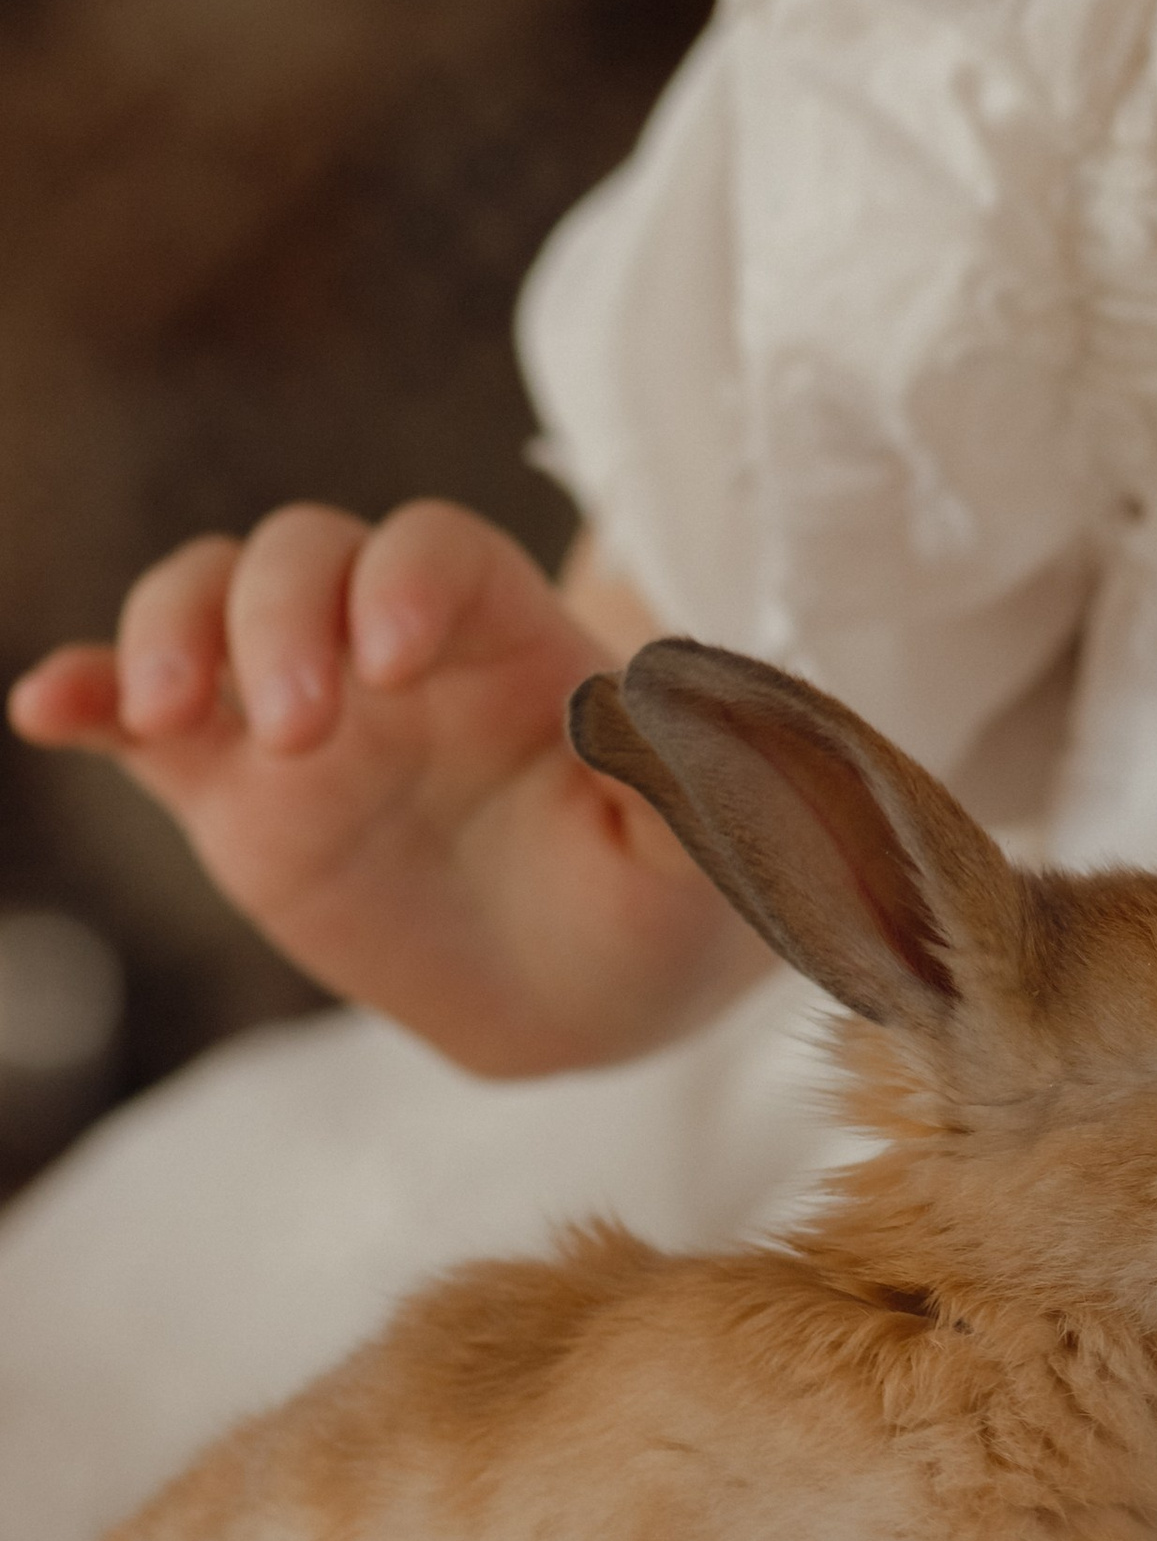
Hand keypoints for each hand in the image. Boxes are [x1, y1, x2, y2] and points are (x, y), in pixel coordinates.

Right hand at [9, 502, 759, 1073]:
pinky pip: (137, 725)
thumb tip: (646, 700)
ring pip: (204, 605)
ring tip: (171, 719)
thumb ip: (688, 776)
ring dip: (169, 636)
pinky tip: (45, 707)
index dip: (406, 577)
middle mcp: (391, 646)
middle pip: (300, 556)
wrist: (595, 990)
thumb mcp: (707, 853)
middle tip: (301, 731)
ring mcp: (302, 712)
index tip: (399, 659)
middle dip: (279, 616)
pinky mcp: (233, 792)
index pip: (436, 550)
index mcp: (508, 635)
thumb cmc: (664, 893)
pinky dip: (87, 696)